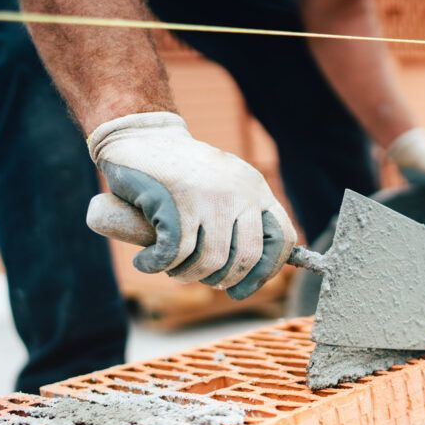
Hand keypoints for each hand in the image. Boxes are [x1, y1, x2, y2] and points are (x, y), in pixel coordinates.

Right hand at [87, 112, 295, 298]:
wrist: (142, 136)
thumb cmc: (183, 172)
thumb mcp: (225, 187)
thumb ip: (242, 219)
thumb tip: (254, 274)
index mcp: (256, 189)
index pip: (283, 239)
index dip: (266, 271)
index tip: (241, 289)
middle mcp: (240, 192)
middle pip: (246, 258)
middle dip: (222, 280)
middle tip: (200, 278)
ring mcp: (210, 196)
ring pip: (210, 261)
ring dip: (186, 275)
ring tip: (172, 269)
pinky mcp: (177, 202)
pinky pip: (175, 253)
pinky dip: (156, 265)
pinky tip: (146, 261)